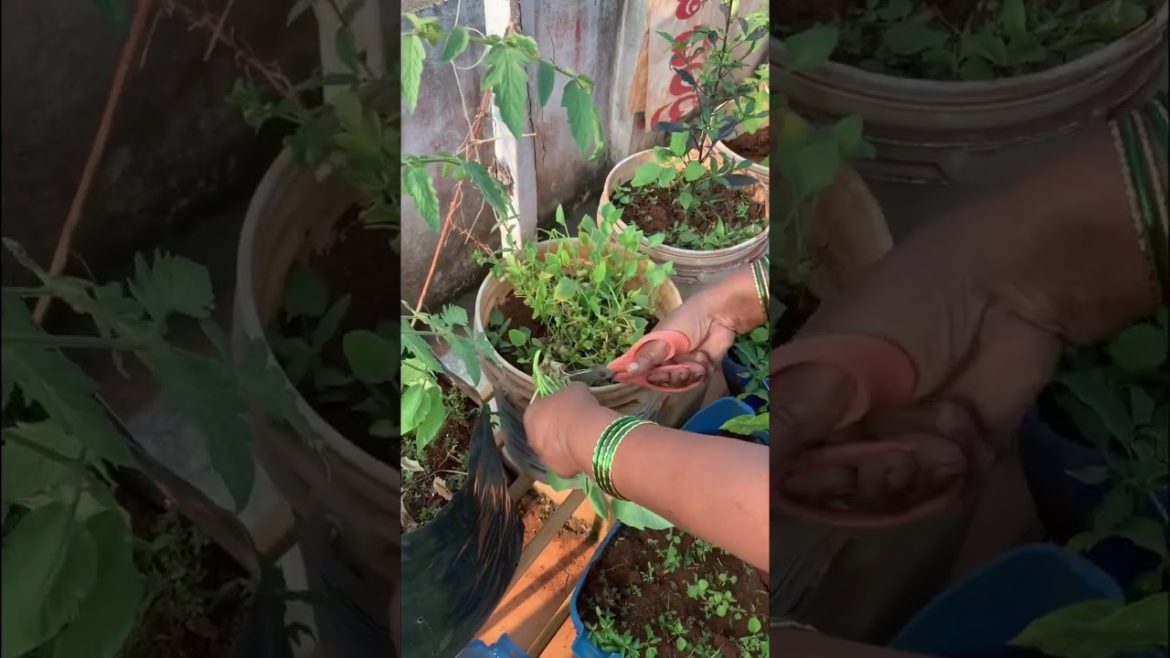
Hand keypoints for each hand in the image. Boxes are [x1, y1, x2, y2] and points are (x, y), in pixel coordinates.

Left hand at [523, 383, 616, 478]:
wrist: (586, 435)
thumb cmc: (576, 407)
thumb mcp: (574, 390)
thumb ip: (567, 395)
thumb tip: (572, 398)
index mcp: (531, 414)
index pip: (538, 409)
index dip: (552, 408)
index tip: (566, 407)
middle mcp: (531, 437)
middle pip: (542, 432)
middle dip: (554, 429)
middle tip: (572, 424)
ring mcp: (543, 457)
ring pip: (552, 450)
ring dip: (562, 446)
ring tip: (581, 439)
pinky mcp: (558, 471)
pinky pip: (565, 462)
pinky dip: (573, 458)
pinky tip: (586, 451)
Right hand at [620, 268, 761, 388]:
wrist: (719, 316)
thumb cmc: (687, 320)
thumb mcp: (664, 338)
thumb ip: (647, 356)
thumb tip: (627, 371)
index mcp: (651, 350)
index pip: (638, 370)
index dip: (638, 377)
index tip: (642, 377)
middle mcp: (664, 360)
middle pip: (659, 381)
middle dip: (668, 376)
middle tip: (675, 368)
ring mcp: (682, 366)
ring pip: (678, 383)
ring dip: (687, 374)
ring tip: (694, 360)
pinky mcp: (700, 370)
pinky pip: (695, 382)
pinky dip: (700, 372)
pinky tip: (704, 359)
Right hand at [771, 201, 1066, 519]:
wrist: (1009, 289)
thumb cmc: (904, 308)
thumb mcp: (836, 360)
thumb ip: (791, 419)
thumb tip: (748, 478)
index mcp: (802, 402)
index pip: (779, 471)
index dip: (803, 485)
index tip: (831, 472)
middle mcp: (842, 431)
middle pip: (835, 497)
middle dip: (867, 482)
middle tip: (894, 453)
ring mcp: (897, 447)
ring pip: (890, 504)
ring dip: (917, 475)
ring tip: (942, 435)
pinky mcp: (951, 459)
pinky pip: (941, 498)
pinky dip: (955, 472)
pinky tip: (966, 433)